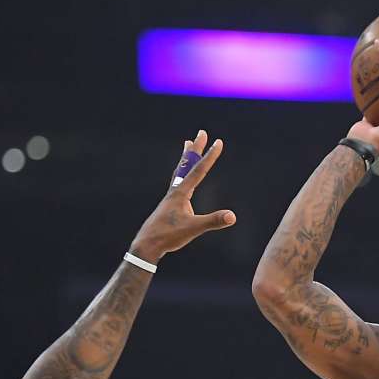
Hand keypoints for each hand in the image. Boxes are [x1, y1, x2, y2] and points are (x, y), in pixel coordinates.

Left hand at [128, 129, 236, 263]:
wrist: (147, 245)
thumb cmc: (168, 236)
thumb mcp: (193, 228)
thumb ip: (213, 221)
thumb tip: (232, 216)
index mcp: (180, 193)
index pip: (199, 170)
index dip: (210, 156)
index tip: (218, 142)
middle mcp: (175, 191)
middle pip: (186, 164)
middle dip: (196, 149)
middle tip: (201, 132)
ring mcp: (170, 198)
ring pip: (180, 172)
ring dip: (186, 158)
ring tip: (188, 146)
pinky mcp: (168, 206)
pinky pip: (177, 183)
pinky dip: (182, 174)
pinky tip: (184, 181)